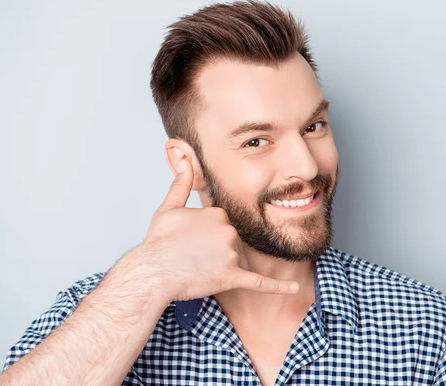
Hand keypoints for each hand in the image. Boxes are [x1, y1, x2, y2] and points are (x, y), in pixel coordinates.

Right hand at [131, 157, 299, 301]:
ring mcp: (232, 253)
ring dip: (223, 266)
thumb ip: (181, 183)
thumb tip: (185, 159)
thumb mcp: (169, 208)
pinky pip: (260, 282)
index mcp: (218, 213)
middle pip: (233, 242)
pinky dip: (278, 285)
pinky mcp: (232, 276)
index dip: (208, 236)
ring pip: (238, 260)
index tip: (192, 242)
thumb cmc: (158, 242)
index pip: (223, 225)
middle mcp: (229, 230)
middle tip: (193, 257)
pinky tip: (293, 287)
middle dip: (218, 251)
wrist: (152, 271)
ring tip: (198, 269)